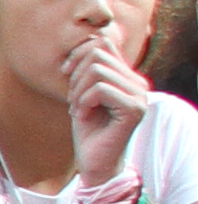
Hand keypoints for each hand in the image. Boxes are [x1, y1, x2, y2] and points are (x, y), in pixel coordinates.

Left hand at [67, 34, 153, 186]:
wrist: (94, 161)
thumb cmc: (87, 128)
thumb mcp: (82, 92)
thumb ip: (87, 69)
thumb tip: (85, 42)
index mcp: (127, 75)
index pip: (103, 43)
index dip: (77, 53)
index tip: (65, 74)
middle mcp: (138, 82)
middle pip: (97, 54)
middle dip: (75, 76)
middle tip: (72, 99)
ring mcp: (139, 95)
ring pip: (97, 71)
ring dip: (77, 91)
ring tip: (77, 109)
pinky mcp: (134, 109)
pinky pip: (101, 90)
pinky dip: (83, 102)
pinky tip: (82, 117)